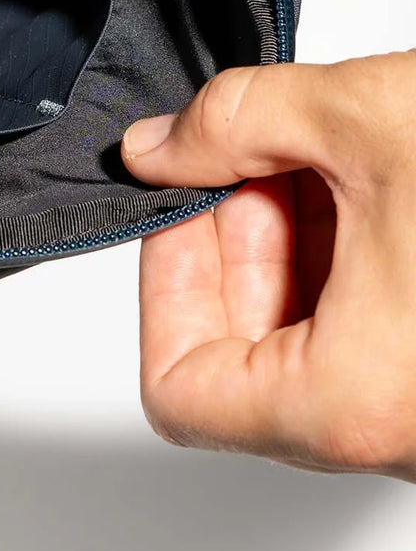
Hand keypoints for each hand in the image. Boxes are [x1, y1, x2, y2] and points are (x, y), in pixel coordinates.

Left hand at [123, 52, 415, 480]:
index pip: (180, 393)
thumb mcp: (360, 118)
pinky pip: (375, 335)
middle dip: (234, 239)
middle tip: (252, 159)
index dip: (161, 284)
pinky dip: (353, 258)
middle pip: (247, 358)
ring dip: (296, 240)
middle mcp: (401, 432)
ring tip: (321, 156)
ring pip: (315, 343)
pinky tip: (369, 183)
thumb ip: (230, 123)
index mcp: (354, 402)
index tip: (177, 206)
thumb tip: (158, 145)